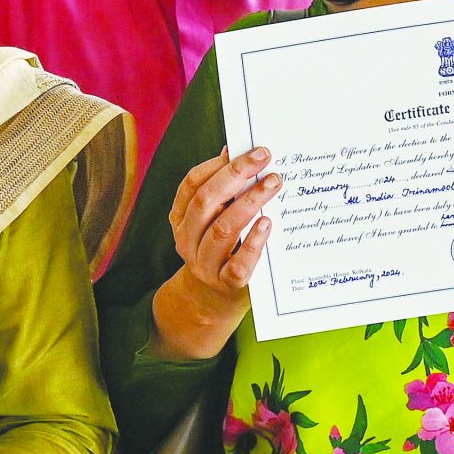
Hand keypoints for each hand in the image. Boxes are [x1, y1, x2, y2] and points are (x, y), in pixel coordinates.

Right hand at [149, 147, 280, 359]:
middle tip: (265, 159)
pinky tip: (268, 224)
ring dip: (249, 203)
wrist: (210, 302)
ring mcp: (204, 264)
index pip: (192, 184)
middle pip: (206, 202)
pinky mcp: (227, 285)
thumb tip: (235, 152)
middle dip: (236, 176)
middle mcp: (187, 240)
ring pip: (222, 230)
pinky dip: (254, 243)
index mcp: (181, 218)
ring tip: (273, 184)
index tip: (250, 150)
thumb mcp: (214, 219)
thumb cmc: (220, 250)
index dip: (219, 164)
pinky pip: (238, 264)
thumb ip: (222, 191)